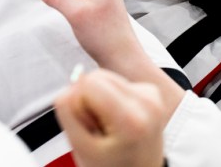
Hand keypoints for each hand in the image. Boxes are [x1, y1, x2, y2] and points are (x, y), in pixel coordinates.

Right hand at [54, 69, 168, 166]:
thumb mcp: (79, 146)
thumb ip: (67, 109)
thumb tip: (73, 78)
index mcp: (130, 119)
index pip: (88, 82)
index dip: (79, 103)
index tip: (89, 126)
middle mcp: (147, 103)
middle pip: (98, 76)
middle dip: (89, 99)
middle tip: (98, 127)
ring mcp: (153, 97)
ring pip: (106, 77)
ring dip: (100, 98)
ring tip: (108, 125)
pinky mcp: (153, 93)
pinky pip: (118, 82)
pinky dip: (112, 98)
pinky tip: (118, 120)